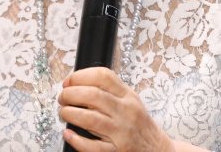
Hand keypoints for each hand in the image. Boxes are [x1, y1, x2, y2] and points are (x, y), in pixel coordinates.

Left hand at [58, 67, 174, 151]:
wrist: (158, 149)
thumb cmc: (139, 124)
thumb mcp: (130, 100)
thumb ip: (110, 90)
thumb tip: (78, 83)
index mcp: (127, 96)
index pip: (103, 76)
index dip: (81, 76)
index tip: (68, 81)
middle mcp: (125, 112)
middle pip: (93, 96)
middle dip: (71, 94)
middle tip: (62, 97)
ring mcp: (121, 133)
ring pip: (91, 119)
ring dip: (70, 113)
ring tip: (63, 112)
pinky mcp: (116, 151)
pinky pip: (93, 147)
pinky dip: (77, 140)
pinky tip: (68, 134)